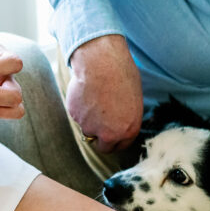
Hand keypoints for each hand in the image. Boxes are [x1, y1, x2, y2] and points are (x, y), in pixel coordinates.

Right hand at [66, 34, 142, 152]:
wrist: (101, 63)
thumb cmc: (121, 74)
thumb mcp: (133, 99)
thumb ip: (126, 116)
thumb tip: (121, 119)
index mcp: (128, 130)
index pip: (120, 146)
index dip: (115, 139)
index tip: (111, 134)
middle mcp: (109, 133)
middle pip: (102, 147)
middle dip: (100, 138)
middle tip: (100, 123)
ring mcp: (90, 126)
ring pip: (87, 129)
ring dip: (89, 119)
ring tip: (94, 98)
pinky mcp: (75, 116)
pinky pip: (77, 115)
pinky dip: (80, 107)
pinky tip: (85, 92)